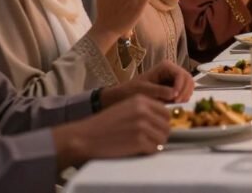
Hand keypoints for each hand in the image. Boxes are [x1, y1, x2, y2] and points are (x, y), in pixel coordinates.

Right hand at [53, 95, 170, 168]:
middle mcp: (144, 111)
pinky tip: (136, 150)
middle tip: (149, 140)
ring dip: (154, 144)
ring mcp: (142, 125)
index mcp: (141, 100)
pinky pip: (154, 149)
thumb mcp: (125, 108)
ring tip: (142, 145)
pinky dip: (147, 152)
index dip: (162, 123)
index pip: (166, 112)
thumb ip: (144, 110)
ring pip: (162, 138)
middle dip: (159, 135)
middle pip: (166, 126)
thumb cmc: (103, 125)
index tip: (156, 129)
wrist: (85, 137)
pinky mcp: (139, 141)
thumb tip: (163, 120)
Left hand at [101, 61, 194, 105]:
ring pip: (189, 86)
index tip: (175, 99)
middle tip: (177, 103)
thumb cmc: (131, 91)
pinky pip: (184, 92)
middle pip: (188, 79)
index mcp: (165, 66)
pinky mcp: (174, 87)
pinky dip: (182, 98)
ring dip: (185, 95)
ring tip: (175, 104)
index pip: (181, 75)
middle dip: (185, 91)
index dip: (181, 86)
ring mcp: (174, 79)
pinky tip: (174, 104)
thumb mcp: (145, 91)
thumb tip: (175, 94)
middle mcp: (172, 70)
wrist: (123, 96)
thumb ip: (160, 91)